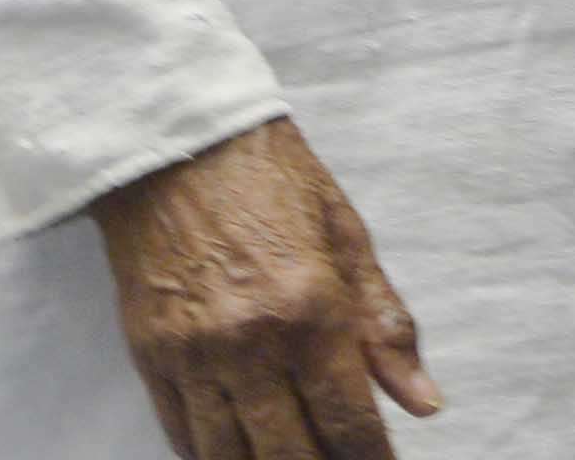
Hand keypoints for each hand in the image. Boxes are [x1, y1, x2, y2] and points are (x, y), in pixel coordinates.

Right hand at [88, 117, 439, 457]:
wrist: (177, 146)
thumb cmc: (273, 180)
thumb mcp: (348, 238)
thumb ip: (385, 326)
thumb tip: (424, 403)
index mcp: (310, 309)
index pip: (347, 421)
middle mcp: (249, 343)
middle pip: (288, 454)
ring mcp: (193, 355)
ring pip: (229, 457)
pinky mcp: (150, 356)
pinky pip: (181, 435)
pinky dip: (212, 456)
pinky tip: (241, 455)